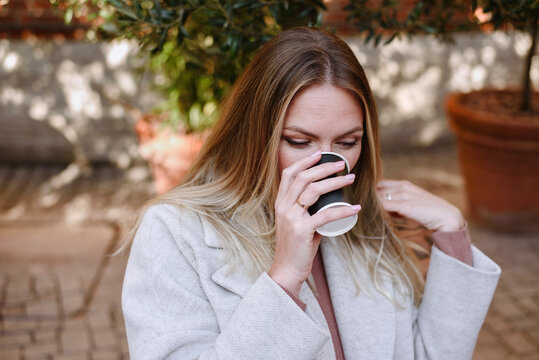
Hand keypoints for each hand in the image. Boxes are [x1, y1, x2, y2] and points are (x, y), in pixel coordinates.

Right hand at [269, 151, 360, 295]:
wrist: (287, 270)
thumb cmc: (296, 247)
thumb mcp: (297, 224)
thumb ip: (308, 212)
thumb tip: (329, 204)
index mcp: (280, 203)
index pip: (289, 174)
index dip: (304, 161)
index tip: (320, 154)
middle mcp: (283, 207)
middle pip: (304, 178)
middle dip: (325, 168)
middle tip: (342, 165)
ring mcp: (291, 218)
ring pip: (313, 191)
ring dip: (335, 182)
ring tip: (350, 178)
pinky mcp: (302, 230)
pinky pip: (325, 215)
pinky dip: (343, 211)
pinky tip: (355, 208)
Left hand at [376, 179, 464, 231]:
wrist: (447, 217)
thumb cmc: (428, 213)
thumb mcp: (410, 205)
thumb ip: (396, 205)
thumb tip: (381, 209)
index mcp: (405, 184)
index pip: (380, 183)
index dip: (373, 192)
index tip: (368, 200)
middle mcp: (404, 187)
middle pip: (378, 190)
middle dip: (371, 199)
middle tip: (367, 208)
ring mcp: (404, 195)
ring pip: (379, 197)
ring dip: (374, 205)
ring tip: (371, 213)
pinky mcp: (405, 205)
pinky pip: (384, 205)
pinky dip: (378, 210)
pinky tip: (376, 215)